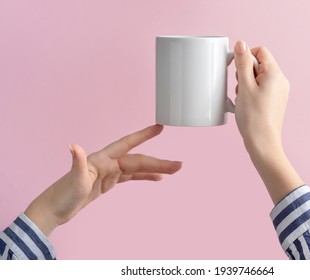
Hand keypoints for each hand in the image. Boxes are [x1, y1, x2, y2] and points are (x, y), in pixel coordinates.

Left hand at [25, 125, 181, 235]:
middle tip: (179, 165)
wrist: (54, 210)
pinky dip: (144, 177)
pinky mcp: (109, 182)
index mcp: (102, 159)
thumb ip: (77, 163)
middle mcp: (108, 163)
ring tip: (174, 170)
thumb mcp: (72, 182)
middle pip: (138, 160)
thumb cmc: (62, 196)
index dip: (143, 135)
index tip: (159, 127)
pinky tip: (156, 178)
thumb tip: (74, 146)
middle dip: (159, 162)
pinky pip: (131, 177)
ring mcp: (110, 173)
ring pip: (137, 168)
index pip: (127, 144)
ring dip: (155, 169)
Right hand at [234, 41, 289, 151]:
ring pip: (258, 77)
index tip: (237, 71)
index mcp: (275, 73)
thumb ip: (242, 63)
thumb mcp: (244, 87)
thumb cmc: (254, 118)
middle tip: (241, 89)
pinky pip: (261, 88)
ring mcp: (279, 91)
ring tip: (244, 99)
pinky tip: (246, 105)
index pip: (260, 51)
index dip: (245, 58)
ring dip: (246, 84)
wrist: (262, 143)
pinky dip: (251, 92)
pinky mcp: (275, 101)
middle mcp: (280, 80)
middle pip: (259, 64)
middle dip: (244, 73)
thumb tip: (241, 44)